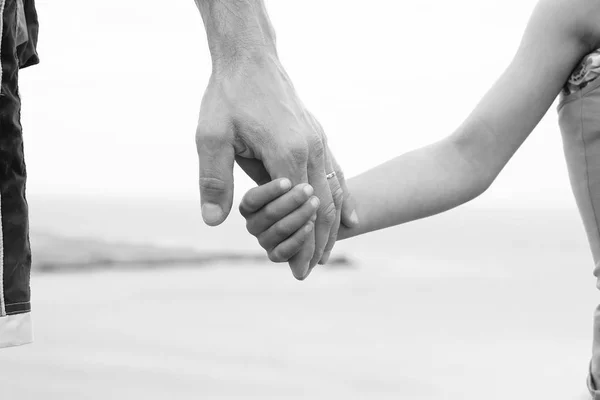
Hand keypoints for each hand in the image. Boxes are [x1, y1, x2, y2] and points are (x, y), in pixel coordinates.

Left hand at [195, 56, 357, 279]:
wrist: (250, 57)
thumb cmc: (229, 95)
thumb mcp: (211, 136)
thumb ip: (214, 178)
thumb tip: (213, 220)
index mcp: (286, 152)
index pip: (302, 211)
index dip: (303, 244)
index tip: (301, 270)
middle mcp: (311, 148)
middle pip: (325, 207)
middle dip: (320, 242)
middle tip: (313, 269)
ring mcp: (318, 140)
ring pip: (335, 191)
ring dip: (333, 225)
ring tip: (329, 251)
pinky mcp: (317, 134)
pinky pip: (337, 172)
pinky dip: (343, 198)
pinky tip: (349, 215)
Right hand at [239, 178, 321, 262]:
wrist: (310, 204)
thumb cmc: (296, 182)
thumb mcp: (284, 171)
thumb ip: (275, 170)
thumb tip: (273, 179)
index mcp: (249, 205)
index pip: (252, 200)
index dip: (269, 192)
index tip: (287, 182)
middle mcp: (253, 224)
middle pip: (268, 215)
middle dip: (291, 201)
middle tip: (309, 189)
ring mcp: (265, 240)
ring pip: (278, 230)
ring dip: (299, 217)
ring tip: (315, 202)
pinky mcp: (277, 254)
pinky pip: (283, 252)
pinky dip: (298, 239)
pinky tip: (310, 225)